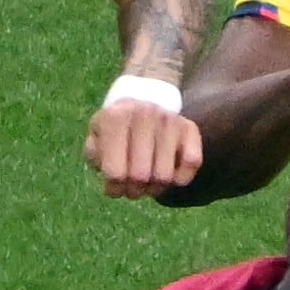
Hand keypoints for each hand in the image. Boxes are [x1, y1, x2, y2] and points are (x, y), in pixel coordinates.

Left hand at [85, 97, 203, 197]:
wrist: (143, 99)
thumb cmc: (115, 130)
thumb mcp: (96, 139)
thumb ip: (96, 157)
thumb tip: (115, 175)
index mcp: (115, 117)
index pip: (115, 172)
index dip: (113, 189)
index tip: (112, 186)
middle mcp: (144, 114)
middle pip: (140, 177)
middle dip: (133, 191)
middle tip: (130, 187)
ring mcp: (169, 119)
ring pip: (165, 176)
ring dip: (154, 188)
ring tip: (146, 182)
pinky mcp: (189, 127)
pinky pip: (192, 163)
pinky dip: (180, 177)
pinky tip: (169, 173)